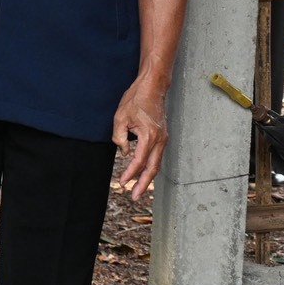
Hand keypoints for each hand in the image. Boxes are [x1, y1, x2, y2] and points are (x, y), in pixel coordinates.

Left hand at [112, 76, 169, 200]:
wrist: (153, 87)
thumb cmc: (136, 99)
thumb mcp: (121, 117)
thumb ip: (120, 137)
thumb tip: (124, 153)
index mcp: (149, 136)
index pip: (139, 161)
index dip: (130, 174)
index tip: (122, 183)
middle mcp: (160, 140)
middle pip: (153, 168)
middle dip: (144, 185)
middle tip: (134, 197)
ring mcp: (163, 139)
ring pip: (157, 164)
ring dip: (148, 178)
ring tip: (138, 190)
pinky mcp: (162, 137)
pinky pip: (157, 156)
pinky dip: (150, 167)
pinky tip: (143, 173)